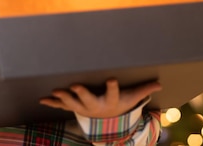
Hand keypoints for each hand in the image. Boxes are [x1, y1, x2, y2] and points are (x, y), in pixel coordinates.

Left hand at [39, 79, 160, 118]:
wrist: (106, 122)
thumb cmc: (119, 104)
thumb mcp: (132, 98)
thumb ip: (143, 89)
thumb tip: (160, 83)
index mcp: (111, 102)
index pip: (114, 93)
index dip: (113, 87)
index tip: (111, 79)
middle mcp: (96, 106)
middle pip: (89, 100)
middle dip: (82, 93)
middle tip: (75, 85)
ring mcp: (83, 108)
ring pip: (73, 104)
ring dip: (64, 98)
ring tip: (56, 91)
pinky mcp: (74, 107)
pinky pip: (62, 106)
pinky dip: (53, 102)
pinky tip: (43, 98)